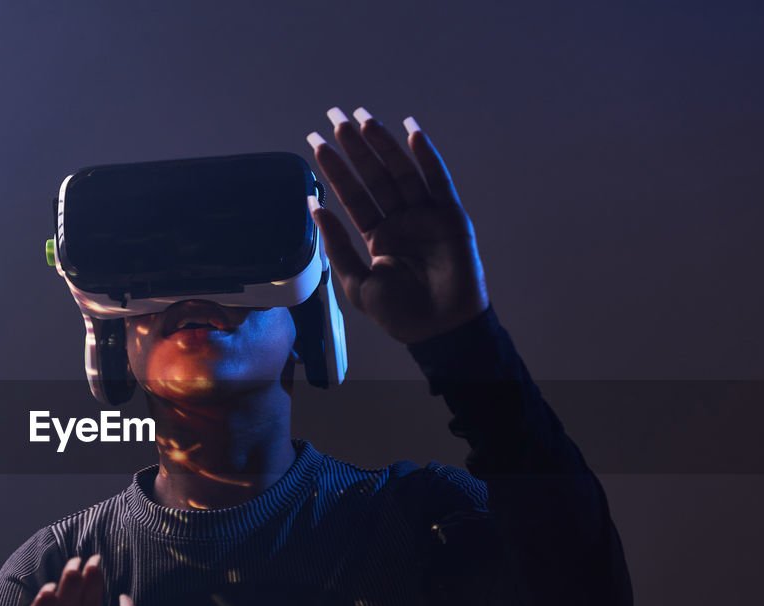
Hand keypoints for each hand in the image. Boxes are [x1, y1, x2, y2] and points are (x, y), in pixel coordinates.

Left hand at [307, 108, 489, 345]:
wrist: (437, 330)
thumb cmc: (399, 314)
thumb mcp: (356, 282)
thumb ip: (337, 245)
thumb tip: (313, 207)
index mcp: (378, 235)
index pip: (353, 195)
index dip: (336, 170)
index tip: (317, 144)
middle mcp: (401, 220)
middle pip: (374, 176)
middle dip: (355, 147)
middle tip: (334, 117)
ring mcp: (426, 216)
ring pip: (401, 172)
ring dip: (383, 145)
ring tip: (362, 120)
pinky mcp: (450, 216)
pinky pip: (437, 181)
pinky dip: (426, 156)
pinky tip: (411, 133)